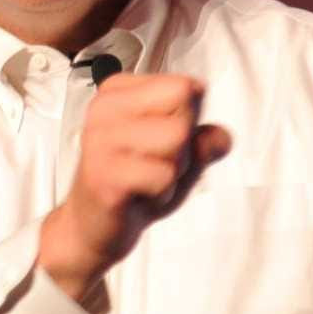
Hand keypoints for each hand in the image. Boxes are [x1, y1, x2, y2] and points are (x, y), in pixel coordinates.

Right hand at [37, 73, 230, 300]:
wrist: (93, 227)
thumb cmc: (133, 184)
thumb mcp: (179, 155)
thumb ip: (204, 139)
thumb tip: (219, 138)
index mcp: (118, 92)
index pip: (186, 86)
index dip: (188, 120)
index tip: (157, 142)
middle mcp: (104, 109)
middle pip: (185, 110)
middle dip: (183, 146)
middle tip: (152, 165)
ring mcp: (101, 140)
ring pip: (177, 138)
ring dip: (173, 170)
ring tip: (146, 180)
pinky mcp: (105, 174)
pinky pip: (164, 175)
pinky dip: (162, 193)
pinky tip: (139, 195)